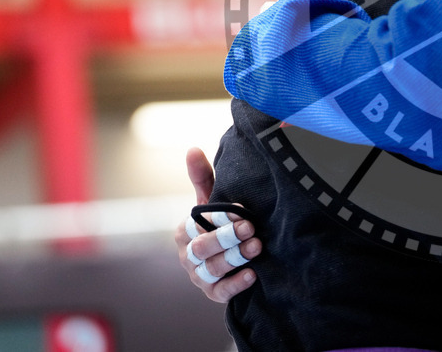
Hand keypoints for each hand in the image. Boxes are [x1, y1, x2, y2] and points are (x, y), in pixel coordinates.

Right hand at [175, 148, 260, 302]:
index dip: (218, 217)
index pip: (197, 224)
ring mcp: (199, 276)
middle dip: (226, 238)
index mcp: (183, 232)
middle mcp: (188, 255)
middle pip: (202, 248)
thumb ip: (203, 177)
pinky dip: (236, 284)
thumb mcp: (212, 200)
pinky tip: (253, 274)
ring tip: (257, 246)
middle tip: (251, 228)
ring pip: (212, 270)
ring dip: (235, 258)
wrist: (234, 255)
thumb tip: (192, 149)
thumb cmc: (220, 222)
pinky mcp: (213, 293)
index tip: (241, 209)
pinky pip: (221, 293)